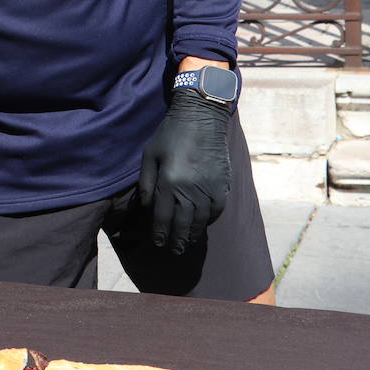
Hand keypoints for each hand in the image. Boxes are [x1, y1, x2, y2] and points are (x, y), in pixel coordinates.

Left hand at [138, 89, 232, 254]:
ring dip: (194, 233)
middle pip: (183, 223)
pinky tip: (204, 223)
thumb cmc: (170, 134)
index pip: (163, 217)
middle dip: (177, 240)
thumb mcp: (150, 155)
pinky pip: (217, 209)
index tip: (158, 243)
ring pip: (201, 220)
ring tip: (188, 242)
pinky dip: (210, 219)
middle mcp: (189, 189)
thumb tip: (147, 207)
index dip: (160, 233)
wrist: (201, 117)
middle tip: (175, 251)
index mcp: (168, 182)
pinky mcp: (222, 184)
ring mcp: (208, 188)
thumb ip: (147, 183)